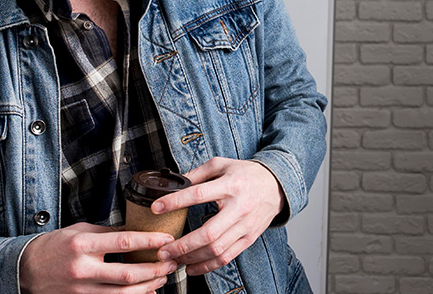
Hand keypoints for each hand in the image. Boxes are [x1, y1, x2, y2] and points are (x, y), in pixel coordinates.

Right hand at [17, 222, 176, 293]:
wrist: (26, 269)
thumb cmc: (54, 247)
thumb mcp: (79, 231)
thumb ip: (107, 233)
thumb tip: (136, 231)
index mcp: (82, 246)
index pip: (123, 242)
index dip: (149, 242)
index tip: (166, 239)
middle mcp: (82, 270)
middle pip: (128, 273)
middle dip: (155, 269)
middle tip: (171, 262)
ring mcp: (82, 290)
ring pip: (123, 293)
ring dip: (148, 286)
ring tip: (163, 276)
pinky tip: (146, 291)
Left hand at [152, 157, 283, 275]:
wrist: (277, 186)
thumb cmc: (247, 174)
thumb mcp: (222, 164)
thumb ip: (198, 172)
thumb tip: (175, 182)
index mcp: (230, 185)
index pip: (198, 194)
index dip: (175, 202)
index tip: (156, 208)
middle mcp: (238, 208)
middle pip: (208, 233)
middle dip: (182, 245)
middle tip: (162, 251)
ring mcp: (245, 226)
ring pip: (216, 250)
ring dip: (191, 259)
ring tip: (173, 260)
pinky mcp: (248, 239)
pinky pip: (226, 257)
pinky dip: (207, 266)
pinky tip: (192, 267)